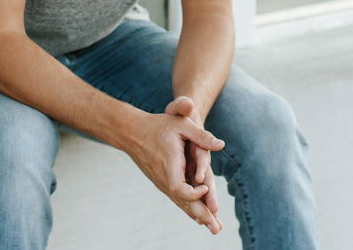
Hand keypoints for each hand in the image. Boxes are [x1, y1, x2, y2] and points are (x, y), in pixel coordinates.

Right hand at [126, 105, 224, 230]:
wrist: (132, 132)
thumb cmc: (157, 126)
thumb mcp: (181, 124)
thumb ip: (201, 135)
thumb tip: (221, 145)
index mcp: (169, 165)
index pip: (180, 189)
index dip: (194, 193)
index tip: (206, 187)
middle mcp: (164, 178)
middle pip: (183, 201)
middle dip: (201, 214)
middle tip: (217, 229)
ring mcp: (161, 181)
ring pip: (180, 202)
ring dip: (196, 214)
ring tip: (212, 227)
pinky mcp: (161, 181)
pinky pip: (176, 197)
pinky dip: (187, 207)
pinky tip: (197, 216)